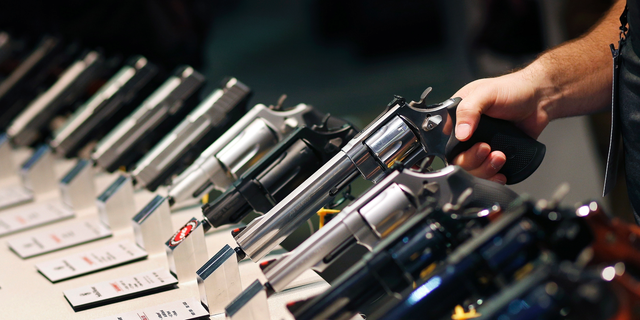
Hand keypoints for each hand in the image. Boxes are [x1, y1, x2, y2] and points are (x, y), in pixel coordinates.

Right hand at [452, 69, 550, 183]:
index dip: (457, 150)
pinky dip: (493, 177)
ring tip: (500, 157)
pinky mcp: (495, 155)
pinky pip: (488, 173)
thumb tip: (460, 133)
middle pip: (459, 160)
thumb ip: (469, 110)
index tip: (477, 144)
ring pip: (473, 170)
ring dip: (485, 169)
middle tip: (488, 149)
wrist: (539, 100)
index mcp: (458, 118)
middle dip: (474, 160)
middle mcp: (467, 134)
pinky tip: (501, 172)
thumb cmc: (512, 90)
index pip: (446, 142)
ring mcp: (481, 145)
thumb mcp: (485, 93)